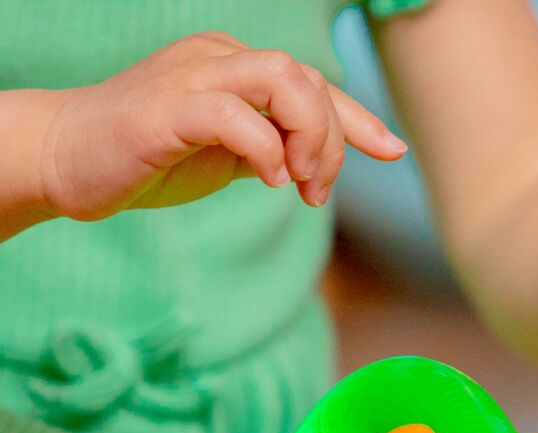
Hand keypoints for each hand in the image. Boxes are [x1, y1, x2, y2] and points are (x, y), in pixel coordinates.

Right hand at [36, 31, 405, 220]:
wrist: (68, 158)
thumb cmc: (150, 158)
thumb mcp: (230, 155)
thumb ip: (274, 149)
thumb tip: (316, 162)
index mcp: (236, 68)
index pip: (312, 84)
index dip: (358, 119)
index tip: (391, 151)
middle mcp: (217, 59)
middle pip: (306, 79)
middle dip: (332, 139)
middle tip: (316, 190)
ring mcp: (191, 77)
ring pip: (280, 79)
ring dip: (308, 136)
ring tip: (298, 183)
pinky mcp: (165, 108)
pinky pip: (233, 114)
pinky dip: (265, 148)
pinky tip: (270, 182)